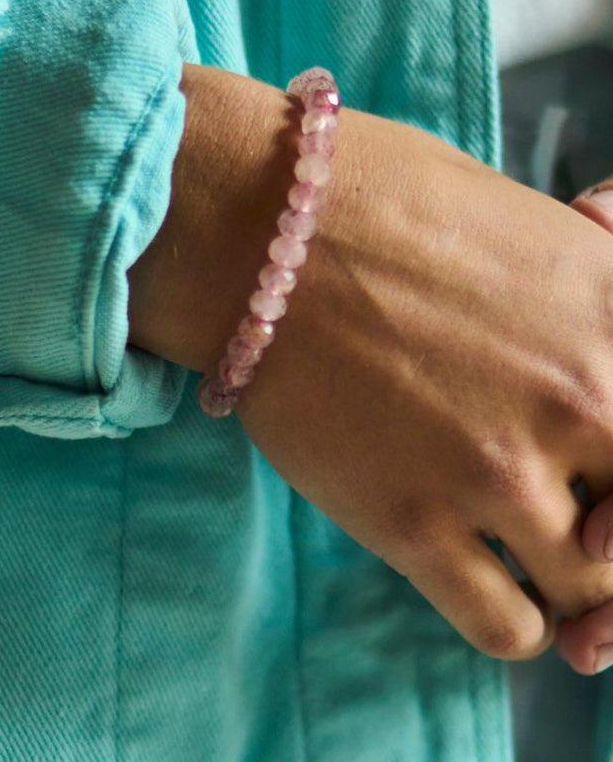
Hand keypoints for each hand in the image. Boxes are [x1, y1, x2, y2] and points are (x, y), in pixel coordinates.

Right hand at [130, 63, 612, 660]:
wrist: (247, 229)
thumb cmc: (369, 195)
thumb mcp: (519, 219)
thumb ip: (590, 293)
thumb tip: (603, 341)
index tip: (606, 467)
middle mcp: (581, 399)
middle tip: (576, 523)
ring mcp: (496, 470)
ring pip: (593, 592)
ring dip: (568, 581)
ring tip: (525, 549)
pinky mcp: (412, 524)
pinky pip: (510, 629)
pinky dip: (512, 618)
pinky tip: (482, 577)